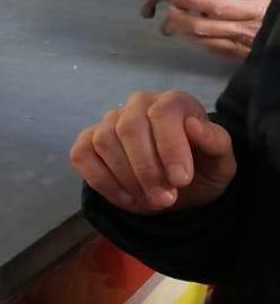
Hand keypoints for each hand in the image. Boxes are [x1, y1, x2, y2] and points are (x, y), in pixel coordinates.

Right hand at [69, 89, 236, 214]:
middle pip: (128, 128)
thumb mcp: (222, 163)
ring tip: (151, 201)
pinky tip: (127, 198)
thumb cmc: (202, 169)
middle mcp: (138, 104)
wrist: (178, 187)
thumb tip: (193, 126)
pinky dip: (102, 182)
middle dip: (146, 169)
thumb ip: (216, 143)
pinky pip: (82, 155)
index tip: (181, 180)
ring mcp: (109, 121)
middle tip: (165, 199)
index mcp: (173, 102)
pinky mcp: (87, 141)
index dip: (169, 147)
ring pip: (104, 142)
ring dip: (126, 178)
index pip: (163, 113)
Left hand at [162, 0, 272, 59]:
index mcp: (253, 12)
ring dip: (186, 32)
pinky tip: (190, 37)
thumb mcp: (273, 1)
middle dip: (181, 19)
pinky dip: (200, 43)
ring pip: (206, 41)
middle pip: (204, 26)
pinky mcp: (242, 59)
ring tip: (172, 23)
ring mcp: (242, 47)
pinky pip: (216, 51)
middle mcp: (245, 31)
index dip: (192, 1)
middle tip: (169, 10)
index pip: (215, 7)